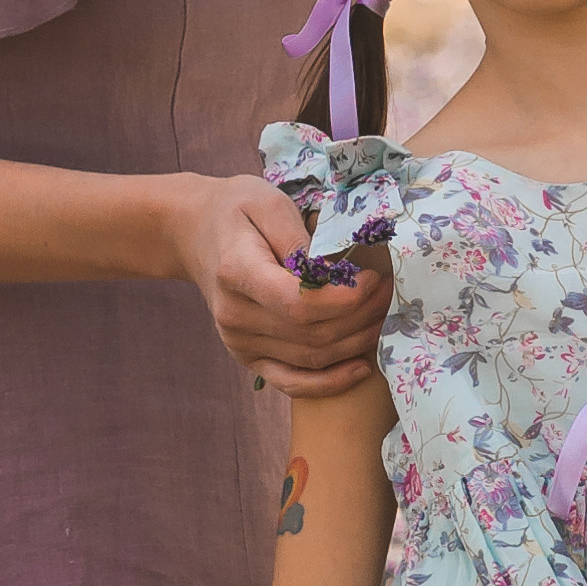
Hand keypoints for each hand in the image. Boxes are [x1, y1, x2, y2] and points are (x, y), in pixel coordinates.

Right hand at [172, 175, 389, 394]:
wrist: (194, 233)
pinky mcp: (248, 356)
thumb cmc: (237, 211)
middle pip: (312, 333)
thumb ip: (298, 237)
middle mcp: (234, 315)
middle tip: (392, 291)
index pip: (298, 303)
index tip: (374, 278)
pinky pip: (291, 382)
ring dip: (357, 341)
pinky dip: (329, 382)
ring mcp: (238, 342)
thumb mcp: (267, 203)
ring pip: (312, 358)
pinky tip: (361, 368)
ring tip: (385, 314)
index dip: (345, 300)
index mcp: (236, 273)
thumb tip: (331, 271)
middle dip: (362, 315)